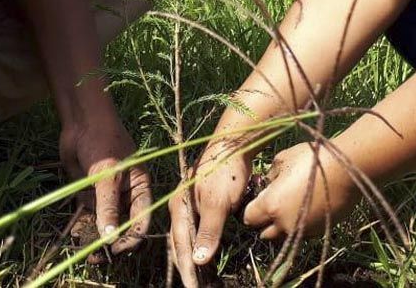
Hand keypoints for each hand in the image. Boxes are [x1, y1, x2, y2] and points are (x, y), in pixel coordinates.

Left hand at [58, 108, 151, 255]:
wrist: (81, 122)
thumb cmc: (104, 143)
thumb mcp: (107, 176)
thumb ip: (108, 207)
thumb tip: (109, 237)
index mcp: (140, 189)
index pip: (141, 221)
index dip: (131, 239)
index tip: (116, 251)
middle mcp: (126, 195)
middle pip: (122, 226)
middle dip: (111, 242)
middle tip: (98, 257)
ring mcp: (107, 194)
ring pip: (103, 222)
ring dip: (95, 237)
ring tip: (85, 251)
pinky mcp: (89, 192)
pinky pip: (88, 214)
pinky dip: (82, 225)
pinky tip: (76, 236)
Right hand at [168, 140, 252, 287]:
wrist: (236, 143)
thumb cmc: (225, 170)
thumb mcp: (217, 202)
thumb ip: (208, 231)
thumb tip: (198, 261)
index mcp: (179, 207)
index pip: (180, 245)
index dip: (186, 268)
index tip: (192, 287)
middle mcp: (182, 207)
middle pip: (181, 243)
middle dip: (187, 267)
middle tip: (195, 287)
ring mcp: (194, 205)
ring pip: (191, 238)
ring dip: (195, 258)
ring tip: (202, 279)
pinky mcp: (206, 203)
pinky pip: (201, 230)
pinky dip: (204, 246)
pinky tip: (210, 256)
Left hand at [242, 142, 358, 240]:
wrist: (346, 170)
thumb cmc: (312, 160)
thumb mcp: (283, 159)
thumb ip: (271, 174)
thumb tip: (269, 182)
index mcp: (271, 206)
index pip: (249, 218)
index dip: (252, 210)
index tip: (258, 202)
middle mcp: (284, 224)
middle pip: (265, 233)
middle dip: (266, 222)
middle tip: (273, 207)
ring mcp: (303, 230)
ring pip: (285, 236)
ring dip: (284, 227)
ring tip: (292, 208)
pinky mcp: (320, 231)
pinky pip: (304, 233)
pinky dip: (302, 225)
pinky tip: (309, 209)